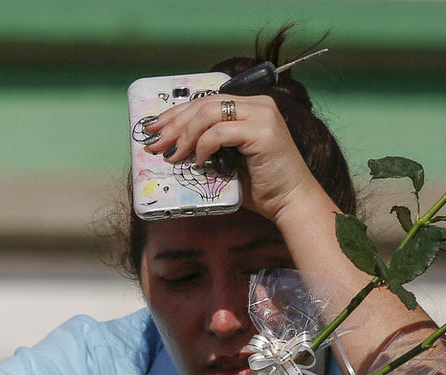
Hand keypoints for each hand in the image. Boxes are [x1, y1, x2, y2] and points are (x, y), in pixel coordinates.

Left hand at [143, 95, 322, 222]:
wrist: (291, 202)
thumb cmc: (261, 186)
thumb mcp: (229, 159)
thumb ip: (209, 144)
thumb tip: (171, 145)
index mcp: (250, 106)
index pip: (205, 101)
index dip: (176, 113)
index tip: (154, 129)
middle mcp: (258, 104)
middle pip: (203, 104)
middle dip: (174, 124)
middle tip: (155, 144)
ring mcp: (262, 116)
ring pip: (208, 114)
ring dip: (185, 136)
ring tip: (173, 156)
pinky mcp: (263, 132)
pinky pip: (220, 132)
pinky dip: (204, 146)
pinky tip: (199, 162)